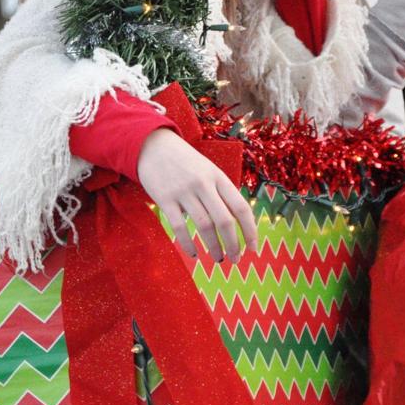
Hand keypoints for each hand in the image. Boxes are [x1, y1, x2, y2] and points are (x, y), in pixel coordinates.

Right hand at [136, 129, 257, 262]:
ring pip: (204, 226)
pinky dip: (188, 243)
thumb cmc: (184, 162)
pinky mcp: (164, 198)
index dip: (250, 231)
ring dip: (213, 247)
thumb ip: (220, 193)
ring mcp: (183, 191)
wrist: (151, 145)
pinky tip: (193, 253)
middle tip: (235, 259)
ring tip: (218, 259)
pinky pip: (179, 226)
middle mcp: (203, 184)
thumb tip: (235, 224)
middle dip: (233, 244)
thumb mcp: (207, 170)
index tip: (253, 248)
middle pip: (224, 220)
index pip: (241, 207)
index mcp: (218, 177)